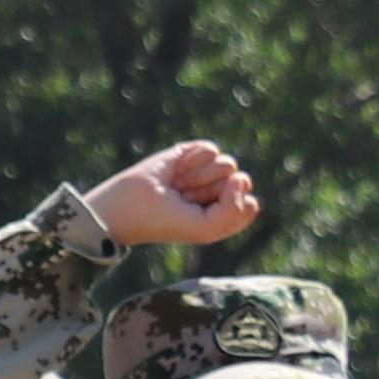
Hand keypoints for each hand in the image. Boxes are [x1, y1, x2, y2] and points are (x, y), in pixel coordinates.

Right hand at [83, 143, 262, 249]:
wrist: (128, 206)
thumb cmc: (165, 223)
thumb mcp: (207, 229)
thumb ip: (237, 210)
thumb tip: (239, 176)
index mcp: (224, 213)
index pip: (249, 204)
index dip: (229, 208)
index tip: (200, 215)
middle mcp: (218, 191)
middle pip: (240, 182)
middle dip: (210, 192)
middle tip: (184, 200)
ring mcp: (205, 171)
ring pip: (227, 164)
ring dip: (199, 177)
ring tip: (177, 186)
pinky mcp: (191, 153)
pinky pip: (210, 149)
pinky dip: (192, 161)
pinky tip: (175, 171)